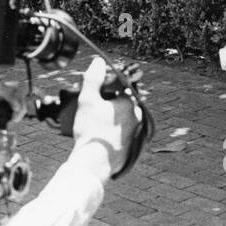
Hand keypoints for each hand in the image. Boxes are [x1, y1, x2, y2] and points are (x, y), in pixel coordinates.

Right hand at [71, 57, 137, 178]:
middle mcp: (138, 116)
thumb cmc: (91, 131)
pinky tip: (103, 135)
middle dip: (111, 102)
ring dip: (113, 117)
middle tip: (95, 109)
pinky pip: (125, 133)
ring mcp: (138, 132)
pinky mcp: (135, 146)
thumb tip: (98, 61)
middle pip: (124, 102)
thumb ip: (93, 79)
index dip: (108, 87)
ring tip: (97, 123)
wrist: (95, 164)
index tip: (97, 92)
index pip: (121, 86)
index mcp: (130, 102)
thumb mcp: (87, 100)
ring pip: (125, 118)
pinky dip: (116, 131)